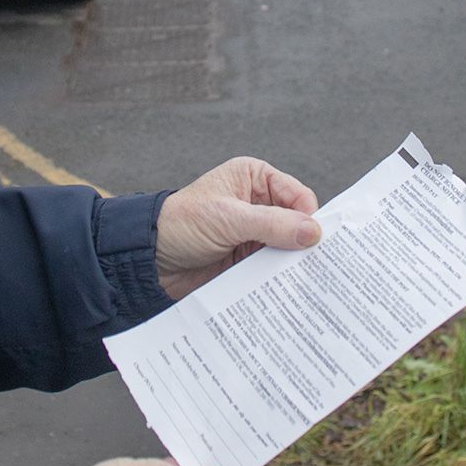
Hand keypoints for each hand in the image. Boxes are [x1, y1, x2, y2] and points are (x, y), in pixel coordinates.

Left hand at [156, 157, 320, 297]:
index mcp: (254, 178)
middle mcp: (257, 202)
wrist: (149, 259)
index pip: (298, 195)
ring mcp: (253, 232)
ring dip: (290, 263)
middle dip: (303, 243)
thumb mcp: (228, 218)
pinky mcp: (246, 257)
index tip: (315, 243)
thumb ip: (272, 224)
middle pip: (296, 223)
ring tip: (301, 280)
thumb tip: (313, 232)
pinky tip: (284, 288)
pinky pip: (271, 266)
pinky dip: (277, 276)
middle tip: (316, 265)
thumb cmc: (181, 225)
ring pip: (286, 247)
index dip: (309, 218)